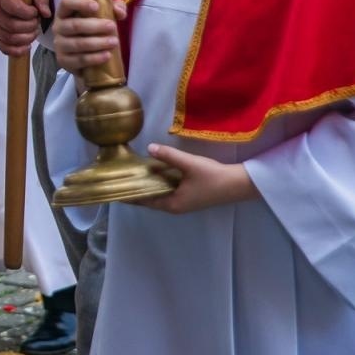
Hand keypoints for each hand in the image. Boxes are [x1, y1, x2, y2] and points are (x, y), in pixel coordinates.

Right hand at [0, 0, 51, 56]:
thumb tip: (46, 14)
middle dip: (30, 27)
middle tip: (36, 22)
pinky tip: (27, 46)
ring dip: (26, 38)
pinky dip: (17, 51)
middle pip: (12, 26)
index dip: (29, 13)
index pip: (14, 8)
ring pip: (9, 39)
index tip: (35, 12)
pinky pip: (4, 48)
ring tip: (34, 32)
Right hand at [51, 0, 126, 72]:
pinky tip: (107, 55)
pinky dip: (95, 58)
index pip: (66, 3)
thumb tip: (119, 11)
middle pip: (74, 25)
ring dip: (98, 43)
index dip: (80, 3)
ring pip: (78, 44)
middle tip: (112, 26)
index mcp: (64, 12)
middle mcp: (58, 27)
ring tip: (114, 42)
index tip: (96, 6)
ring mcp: (59, 45)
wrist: (83, 54)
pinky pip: (79, 59)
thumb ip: (113, 9)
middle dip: (95, 26)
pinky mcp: (63, 60)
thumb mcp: (102, 15)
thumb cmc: (92, 29)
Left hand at [134, 144, 255, 213]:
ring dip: (148, 186)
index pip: (144, 201)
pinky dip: (159, 184)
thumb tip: (149, 148)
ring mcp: (183, 203)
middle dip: (136, 189)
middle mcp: (175, 206)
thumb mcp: (189, 164)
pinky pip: (167, 191)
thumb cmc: (213, 177)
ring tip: (134, 173)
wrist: (239, 184)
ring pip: (159, 195)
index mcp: (172, 204)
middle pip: (150, 199)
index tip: (115, 189)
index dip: (129, 195)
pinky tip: (155, 173)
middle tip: (122, 177)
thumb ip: (168, 156)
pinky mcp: (190, 197)